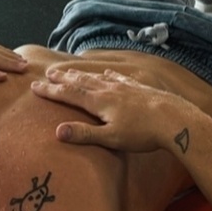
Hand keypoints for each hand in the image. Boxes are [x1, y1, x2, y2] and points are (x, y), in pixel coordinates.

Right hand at [30, 65, 192, 151]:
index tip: (35, 87)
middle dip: (62, 79)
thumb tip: (58, 131)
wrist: (175, 120)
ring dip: (81, 75)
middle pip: (81, 82)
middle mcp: (109, 89)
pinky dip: (107, 74)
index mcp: (100, 101)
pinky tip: (107, 73)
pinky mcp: (138, 88)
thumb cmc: (143, 133)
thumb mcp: (111, 138)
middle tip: (48, 74)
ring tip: (70, 72)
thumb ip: (85, 134)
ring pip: (97, 77)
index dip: (51, 91)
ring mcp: (125, 86)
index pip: (69, 94)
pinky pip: (118, 77)